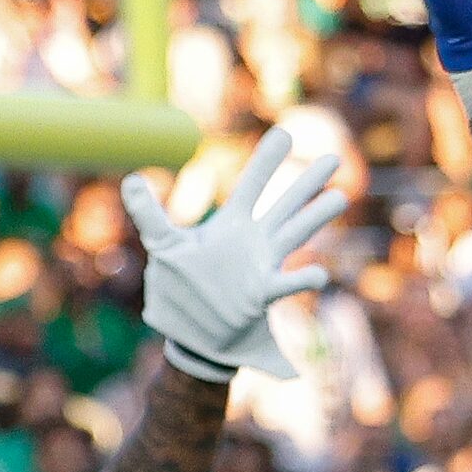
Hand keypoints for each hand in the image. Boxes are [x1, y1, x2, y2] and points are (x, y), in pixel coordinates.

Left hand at [121, 130, 345, 381]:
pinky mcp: (261, 296)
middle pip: (285, 205)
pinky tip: (319, 275)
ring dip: (316, 216)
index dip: (267, 161)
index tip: (285, 132)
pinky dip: (302, 280)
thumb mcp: (162, 248)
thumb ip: (148, 213)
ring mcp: (262, 267)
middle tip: (333, 157)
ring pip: (294, 235)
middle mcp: (253, 242)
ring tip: (340, 197)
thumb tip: (131, 179)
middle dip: (307, 182)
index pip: (252, 185)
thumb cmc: (181, 290)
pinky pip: (285, 285)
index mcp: (231, 226)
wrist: (195, 339)